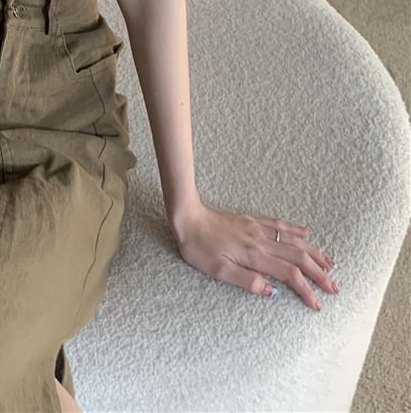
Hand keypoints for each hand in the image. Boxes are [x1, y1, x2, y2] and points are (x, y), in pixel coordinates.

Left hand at [172, 202, 337, 309]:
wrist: (187, 217)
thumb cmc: (198, 247)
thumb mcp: (218, 270)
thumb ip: (246, 281)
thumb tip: (273, 293)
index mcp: (254, 255)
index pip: (288, 274)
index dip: (306, 290)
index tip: (318, 304)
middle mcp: (260, 241)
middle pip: (297, 256)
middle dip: (318, 273)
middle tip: (334, 287)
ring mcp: (257, 228)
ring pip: (292, 240)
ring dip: (313, 252)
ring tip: (330, 263)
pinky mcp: (250, 220)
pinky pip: (278, 223)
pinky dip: (295, 229)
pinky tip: (307, 232)